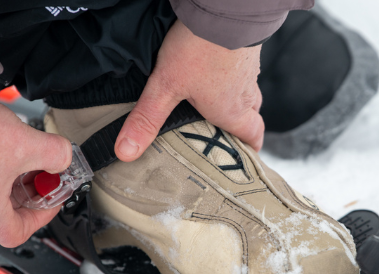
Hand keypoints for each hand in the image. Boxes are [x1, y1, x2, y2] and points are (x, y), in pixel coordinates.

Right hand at [0, 103, 71, 247]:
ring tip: (23, 154)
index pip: (16, 233)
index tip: (51, 200)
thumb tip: (65, 157)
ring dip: (8, 177)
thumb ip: (57, 154)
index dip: (41, 218)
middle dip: (27, 191)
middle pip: (2, 210)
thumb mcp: (28, 144)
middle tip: (41, 172)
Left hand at [115, 20, 263, 161]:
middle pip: (252, 116)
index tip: (245, 155)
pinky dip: (234, 74)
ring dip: (238, 98)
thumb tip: (126, 152)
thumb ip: (147, 119)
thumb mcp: (166, 86)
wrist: (223, 9)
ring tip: (217, 98)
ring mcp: (249, 70)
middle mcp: (245, 93)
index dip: (250, 148)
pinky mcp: (247, 49)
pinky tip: (217, 68)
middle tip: (226, 130)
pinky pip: (244, 69)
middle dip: (242, 125)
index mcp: (232, 111)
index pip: (252, 137)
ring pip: (249, 92)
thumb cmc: (201, 49)